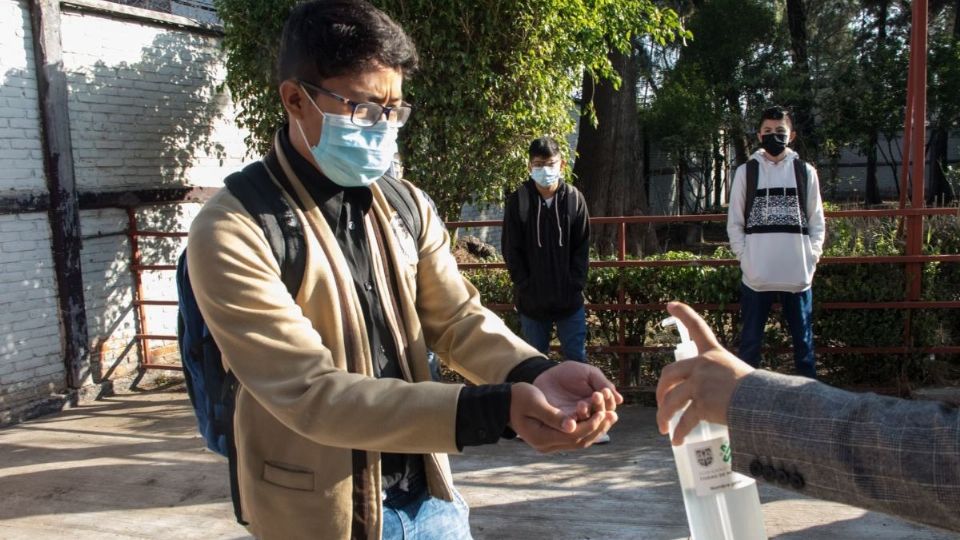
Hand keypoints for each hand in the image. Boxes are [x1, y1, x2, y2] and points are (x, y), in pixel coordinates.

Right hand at [509, 383, 617, 451]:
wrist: (504, 405)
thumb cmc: (518, 398)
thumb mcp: (534, 402)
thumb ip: (553, 415)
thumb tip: (572, 425)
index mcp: (542, 438)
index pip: (573, 435)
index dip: (590, 424)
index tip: (602, 412)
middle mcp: (546, 446)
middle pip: (578, 441)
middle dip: (597, 428)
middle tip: (613, 415)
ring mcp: (549, 445)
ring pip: (578, 442)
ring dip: (595, 430)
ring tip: (610, 417)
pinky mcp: (551, 440)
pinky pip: (573, 438)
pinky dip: (586, 430)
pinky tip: (597, 419)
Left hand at [533, 360, 622, 419]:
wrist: (546, 374)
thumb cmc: (569, 373)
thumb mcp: (588, 373)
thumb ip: (602, 383)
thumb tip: (620, 400)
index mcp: (598, 403)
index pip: (610, 407)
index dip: (609, 400)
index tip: (604, 391)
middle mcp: (590, 414)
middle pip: (601, 418)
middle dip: (599, 407)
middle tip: (595, 395)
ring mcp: (576, 420)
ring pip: (586, 425)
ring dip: (586, 415)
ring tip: (582, 404)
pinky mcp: (561, 423)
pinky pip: (569, 428)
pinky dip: (571, 424)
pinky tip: (571, 419)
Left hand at [655, 302, 754, 444]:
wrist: (767, 405)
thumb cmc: (760, 392)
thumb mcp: (739, 374)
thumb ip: (720, 378)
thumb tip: (717, 395)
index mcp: (714, 353)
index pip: (697, 327)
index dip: (683, 314)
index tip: (669, 303)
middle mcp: (703, 365)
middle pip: (668, 374)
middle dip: (660, 391)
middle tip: (661, 404)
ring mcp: (700, 384)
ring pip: (671, 401)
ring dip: (664, 416)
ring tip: (663, 428)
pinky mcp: (701, 403)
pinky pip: (684, 420)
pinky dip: (678, 432)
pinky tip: (676, 441)